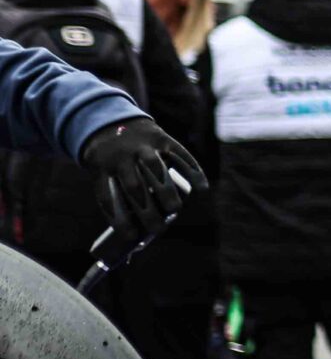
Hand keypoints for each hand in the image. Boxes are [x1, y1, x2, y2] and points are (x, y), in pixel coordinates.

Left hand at [80, 118, 205, 247]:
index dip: (120, 219)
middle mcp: (121, 157)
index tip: (132, 236)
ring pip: (156, 170)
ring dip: (166, 192)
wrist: (111, 122)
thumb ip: (118, 199)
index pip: (109, 197)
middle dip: (147, 211)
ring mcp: (142, 146)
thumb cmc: (111, 162)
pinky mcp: (161, 138)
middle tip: (159, 228)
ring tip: (174, 210)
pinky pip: (180, 155)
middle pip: (134, 187)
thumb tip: (138, 237)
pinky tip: (201, 189)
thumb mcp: (103, 174)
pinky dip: (193, 172)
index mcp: (102, 169)